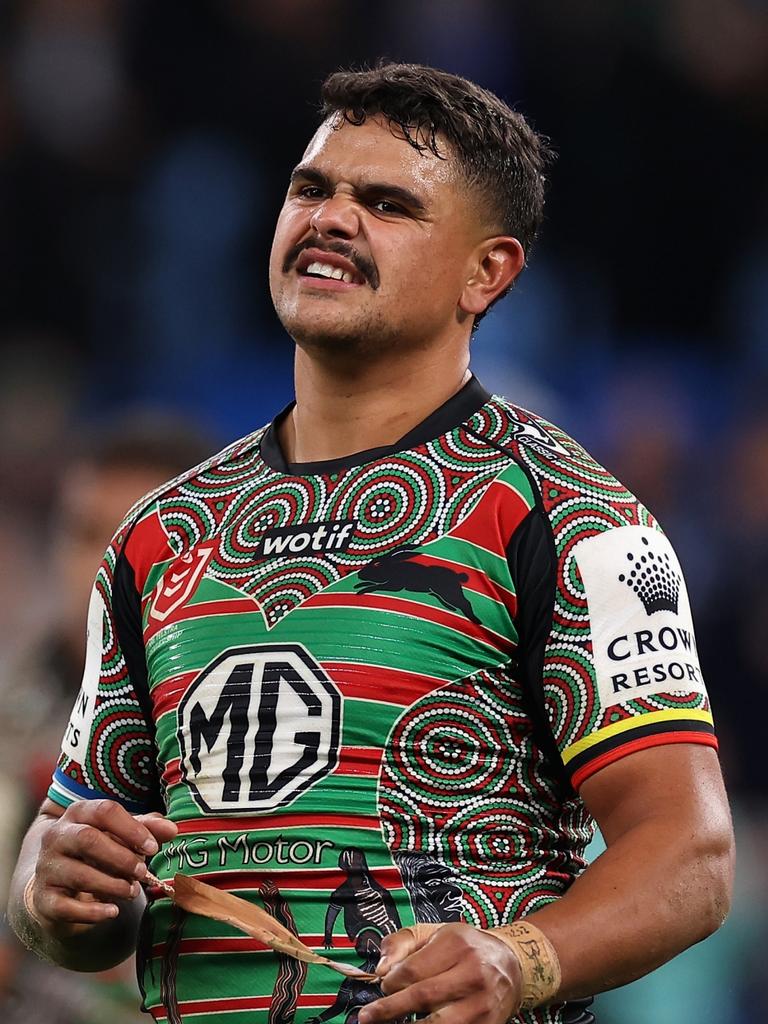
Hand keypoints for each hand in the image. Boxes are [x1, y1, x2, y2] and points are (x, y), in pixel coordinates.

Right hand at [31, 800, 176, 936]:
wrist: (59, 883)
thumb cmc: (98, 852)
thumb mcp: (122, 836)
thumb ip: (147, 829)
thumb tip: (173, 830)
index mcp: (79, 813)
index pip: (105, 811)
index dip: (132, 829)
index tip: (153, 848)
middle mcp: (57, 836)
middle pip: (88, 840)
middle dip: (121, 858)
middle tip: (143, 872)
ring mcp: (46, 868)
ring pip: (79, 874)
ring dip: (112, 885)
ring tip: (133, 892)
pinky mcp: (43, 899)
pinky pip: (66, 907)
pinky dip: (93, 911)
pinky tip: (113, 912)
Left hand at [358, 923, 522, 1023]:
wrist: (512, 965)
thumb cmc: (465, 948)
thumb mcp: (435, 933)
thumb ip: (402, 943)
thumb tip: (381, 968)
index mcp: (456, 944)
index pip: (412, 970)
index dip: (390, 982)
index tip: (383, 985)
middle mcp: (472, 972)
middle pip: (422, 997)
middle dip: (390, 1009)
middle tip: (367, 1016)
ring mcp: (482, 1003)